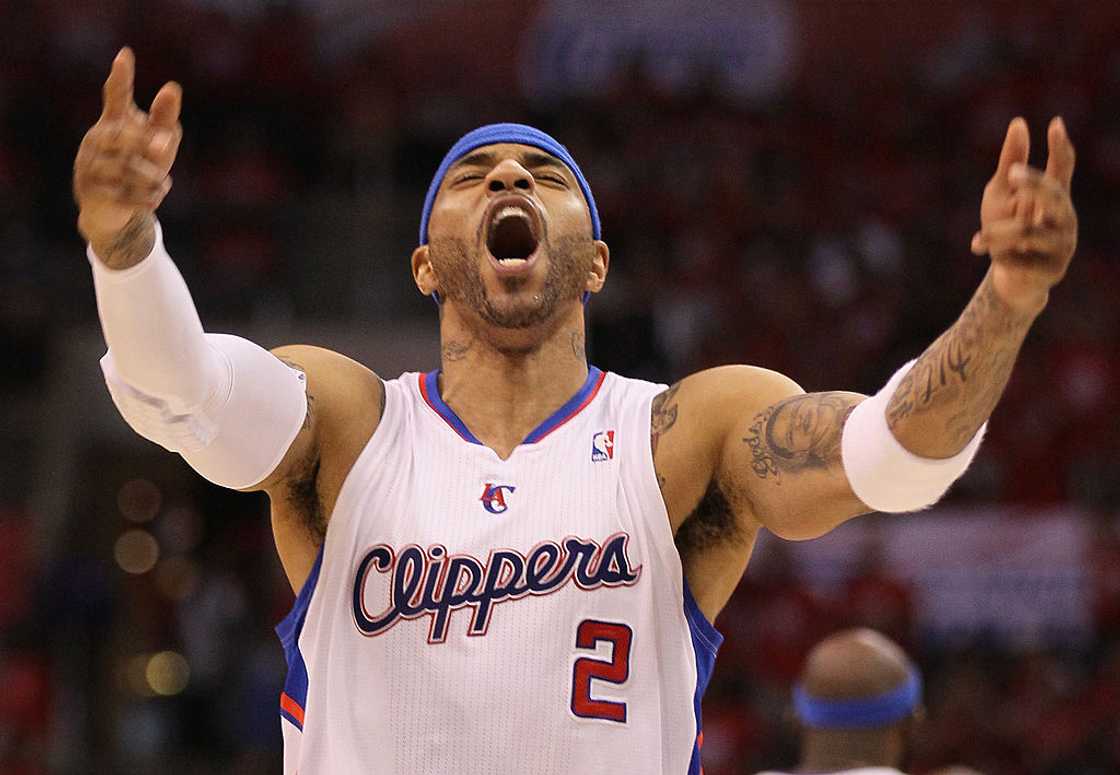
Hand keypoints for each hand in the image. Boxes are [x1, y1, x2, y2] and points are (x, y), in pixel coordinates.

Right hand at [74, 48, 182, 256]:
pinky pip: (125, 192)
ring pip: (128, 167)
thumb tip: (172, 88)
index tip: (125, 55)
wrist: (115, 213)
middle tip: (164, 148)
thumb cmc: (141, 171)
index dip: (122, 77)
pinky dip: (148, 198)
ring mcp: (88, 163)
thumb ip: (166, 120)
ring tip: (163, 182)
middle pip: (128, 136)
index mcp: (114, 122)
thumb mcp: (159, 147)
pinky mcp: (89, 190)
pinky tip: (154, 199)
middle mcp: (96, 139)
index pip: (117, 96)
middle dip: (150, 145)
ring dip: (154, 178)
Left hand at [970, 116, 1076, 313]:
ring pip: (1028, 232)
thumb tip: (1019, 122)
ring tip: (978, 240)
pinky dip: (1000, 257)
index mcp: (1055, 196)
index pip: (1063, 167)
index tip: (1055, 123)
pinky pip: (1023, 259)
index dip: (1060, 147)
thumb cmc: (1005, 232)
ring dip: (998, 235)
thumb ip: (1010, 162)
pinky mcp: (1054, 270)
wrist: (1009, 279)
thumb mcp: (1000, 195)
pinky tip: (983, 254)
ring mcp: (1063, 244)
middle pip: (1054, 195)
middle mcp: (1065, 217)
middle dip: (1033, 184)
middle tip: (1010, 174)